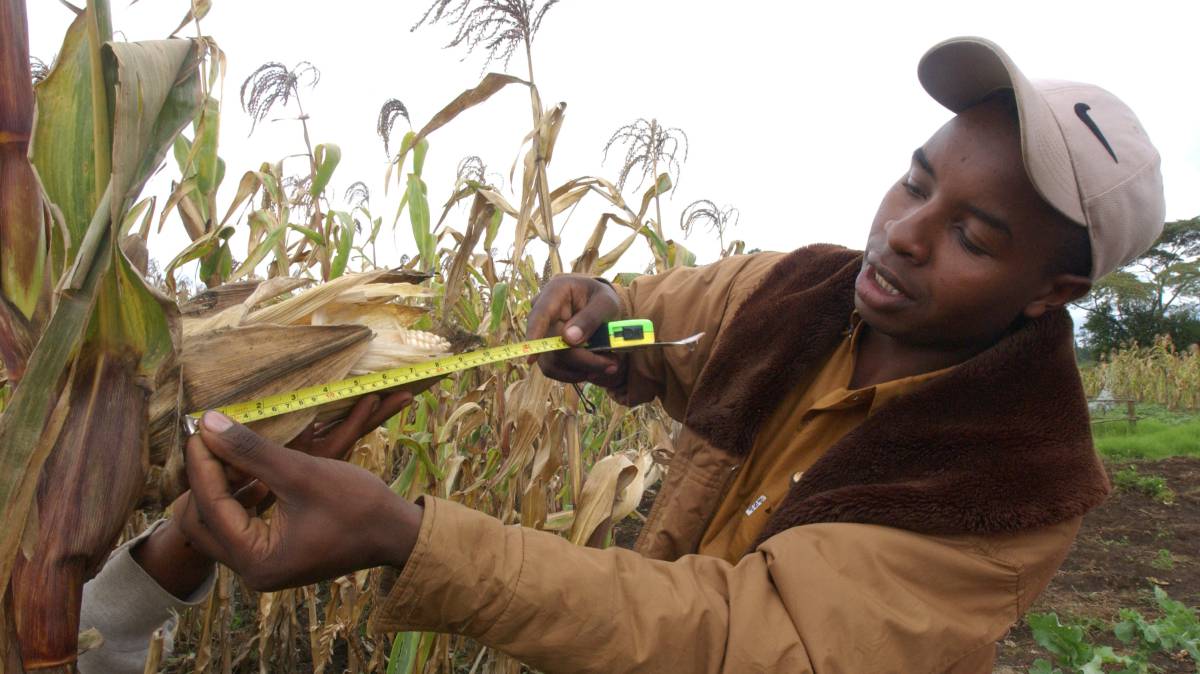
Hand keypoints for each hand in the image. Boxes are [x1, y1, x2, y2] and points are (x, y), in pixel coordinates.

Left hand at [177, 410, 423, 590]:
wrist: (396, 532)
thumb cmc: (357, 505)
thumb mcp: (301, 472)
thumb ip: (250, 450)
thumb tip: (208, 423)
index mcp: (256, 559)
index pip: (209, 506)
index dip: (202, 462)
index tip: (201, 427)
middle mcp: (252, 570)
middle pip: (200, 522)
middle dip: (204, 480)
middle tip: (214, 441)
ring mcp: (262, 565)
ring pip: (217, 522)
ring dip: (220, 486)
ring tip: (232, 450)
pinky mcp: (273, 555)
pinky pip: (239, 524)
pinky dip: (239, 496)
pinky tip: (252, 470)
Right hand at [526, 275, 624, 386]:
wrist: (600, 307)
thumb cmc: (602, 300)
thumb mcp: (606, 303)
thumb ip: (591, 318)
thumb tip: (568, 339)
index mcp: (556, 291)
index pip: (540, 314)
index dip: (534, 335)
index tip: (530, 358)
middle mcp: (541, 312)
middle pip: (551, 345)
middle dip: (582, 359)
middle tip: (612, 365)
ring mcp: (540, 332)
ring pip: (552, 362)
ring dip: (581, 369)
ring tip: (608, 363)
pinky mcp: (544, 350)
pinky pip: (553, 369)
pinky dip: (575, 373)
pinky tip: (593, 367)